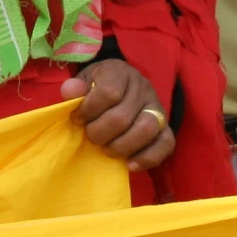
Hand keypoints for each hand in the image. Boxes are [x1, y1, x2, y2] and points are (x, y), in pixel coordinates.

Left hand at [59, 58, 176, 171]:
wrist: (120, 85)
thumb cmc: (97, 86)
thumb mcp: (83, 81)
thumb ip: (74, 88)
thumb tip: (70, 92)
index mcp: (119, 72)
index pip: (108, 93)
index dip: (89, 110)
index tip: (77, 119)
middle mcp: (142, 88)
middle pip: (123, 117)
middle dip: (100, 133)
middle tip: (90, 137)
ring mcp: (157, 107)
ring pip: (146, 130)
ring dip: (121, 146)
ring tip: (107, 149)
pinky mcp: (166, 127)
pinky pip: (166, 144)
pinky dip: (147, 158)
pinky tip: (129, 164)